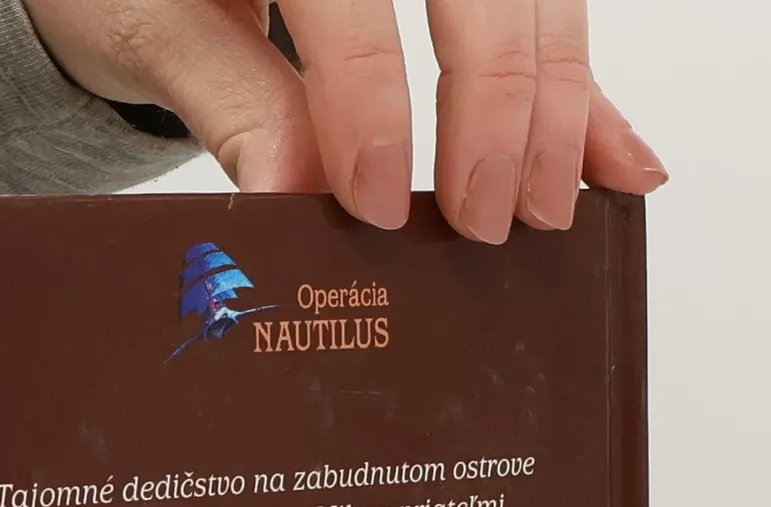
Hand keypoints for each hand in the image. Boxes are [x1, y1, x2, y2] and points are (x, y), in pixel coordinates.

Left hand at [23, 0, 666, 240]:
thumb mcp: (151, 26)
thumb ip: (230, 102)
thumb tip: (292, 201)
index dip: (369, 97)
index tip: (375, 203)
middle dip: (497, 101)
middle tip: (487, 222)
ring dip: (558, 101)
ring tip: (550, 209)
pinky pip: (548, 6)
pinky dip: (581, 86)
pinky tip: (619, 161)